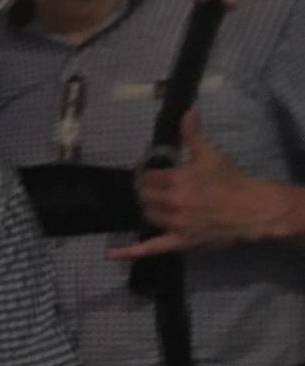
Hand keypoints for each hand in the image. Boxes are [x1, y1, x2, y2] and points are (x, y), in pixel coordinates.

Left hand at [108, 110, 283, 258]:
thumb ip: (193, 134)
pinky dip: (129, 252)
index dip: (148, 176)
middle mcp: (172, 203)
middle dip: (146, 191)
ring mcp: (174, 224)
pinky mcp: (179, 242)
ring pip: (147, 216)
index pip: (148, 178)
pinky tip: (111, 254)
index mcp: (177, 181)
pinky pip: (150, 248)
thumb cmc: (232, 181)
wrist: (254, 210)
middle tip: (154, 190)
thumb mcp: (211, 155)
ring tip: (155, 204)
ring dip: (147, 209)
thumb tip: (188, 111)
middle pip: (144, 197)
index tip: (152, 176)